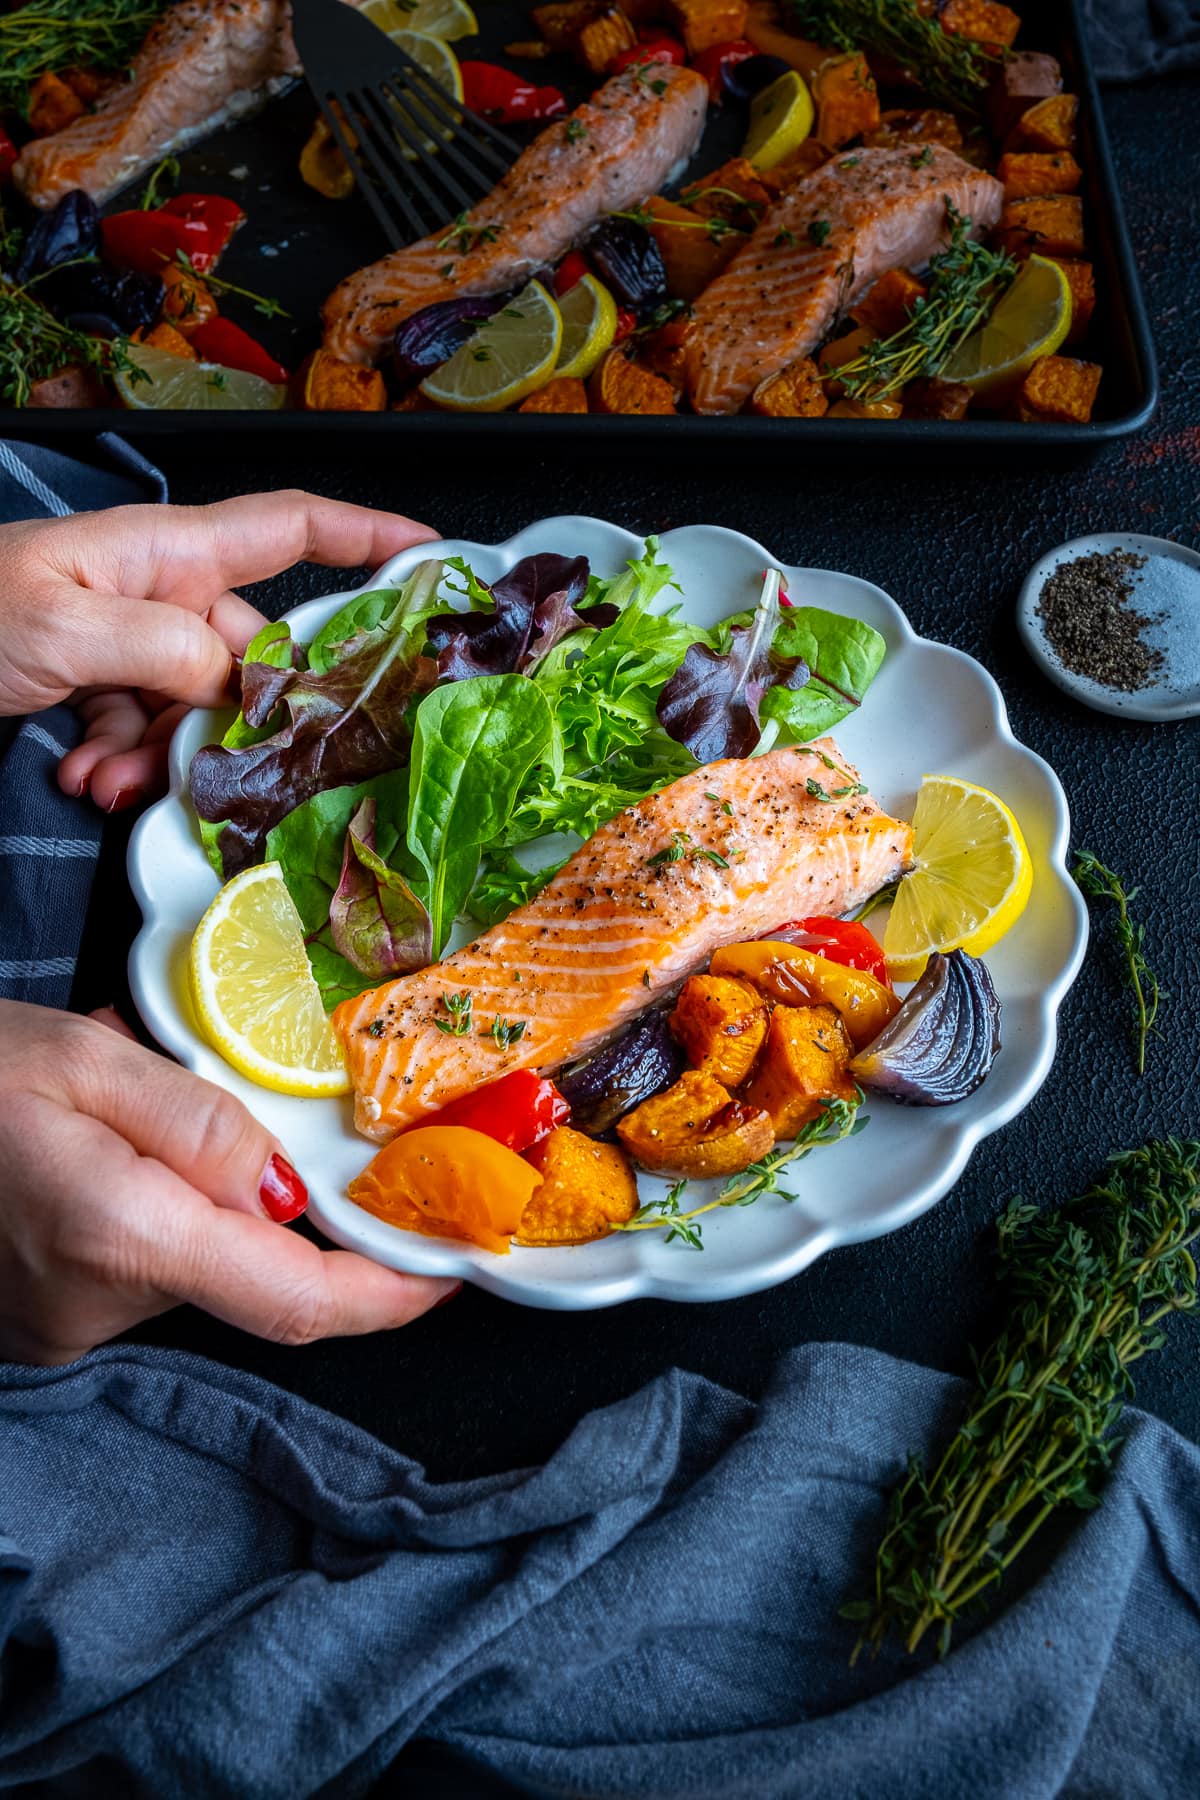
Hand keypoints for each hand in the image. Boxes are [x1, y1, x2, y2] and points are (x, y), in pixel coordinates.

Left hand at [0, 490, 436, 811]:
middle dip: (232, 717)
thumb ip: (166, 649)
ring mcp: (125, 636)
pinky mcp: (94, 679)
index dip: (367, 537)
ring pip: (194, 704)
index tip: (433, 560)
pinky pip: (142, 723)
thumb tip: (241, 681)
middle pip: (248, 650)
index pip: (288, 525)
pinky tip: (87, 776)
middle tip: (206, 764)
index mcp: (162, 551)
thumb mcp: (61, 626)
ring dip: (161, 753)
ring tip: (111, 779)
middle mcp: (155, 590)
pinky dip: (123, 758)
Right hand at [0, 1001, 458, 1364]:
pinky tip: (116, 1156)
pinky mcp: (49, 1325)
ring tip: (146, 1117)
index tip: (454, 1272)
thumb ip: (204, 1121)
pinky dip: (166, 1219)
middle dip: (288, 1213)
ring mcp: (68, 1328)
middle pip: (255, 1280)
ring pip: (200, 1270)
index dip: (391, 1296)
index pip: (297, 1300)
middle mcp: (99, 1307)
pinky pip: (150, 1274)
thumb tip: (293, 1185)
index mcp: (122, 1235)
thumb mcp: (86, 1058)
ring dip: (210, 1203)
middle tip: (268, 1121)